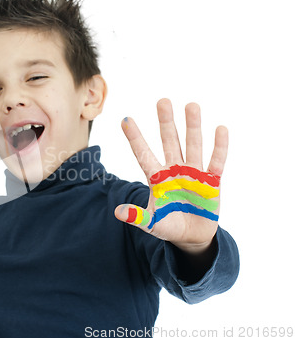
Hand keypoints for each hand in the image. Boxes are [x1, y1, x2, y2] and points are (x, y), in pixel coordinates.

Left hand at [115, 98, 227, 254]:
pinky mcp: (211, 182)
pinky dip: (219, 147)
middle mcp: (174, 170)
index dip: (135, 138)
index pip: (143, 154)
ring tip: (191, 105)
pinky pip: (216, 161)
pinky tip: (220, 129)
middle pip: (169, 142)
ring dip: (192, 127)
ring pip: (192, 145)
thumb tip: (118, 212)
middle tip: (162, 101)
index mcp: (156, 178)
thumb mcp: (151, 223)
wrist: (191, 237)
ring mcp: (193, 173)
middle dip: (166, 122)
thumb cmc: (168, 225)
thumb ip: (137, 216)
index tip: (125, 119)